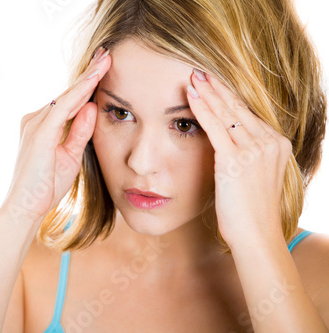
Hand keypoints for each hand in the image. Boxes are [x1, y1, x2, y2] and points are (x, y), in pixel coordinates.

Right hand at [3, 47, 111, 221]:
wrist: (26, 207)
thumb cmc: (45, 186)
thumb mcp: (70, 156)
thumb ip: (79, 132)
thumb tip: (91, 108)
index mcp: (42, 126)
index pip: (69, 101)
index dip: (87, 84)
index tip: (103, 68)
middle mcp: (36, 119)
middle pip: (68, 93)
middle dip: (89, 74)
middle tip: (107, 55)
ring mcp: (35, 123)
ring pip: (67, 96)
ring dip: (88, 78)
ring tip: (106, 60)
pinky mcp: (40, 132)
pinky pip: (64, 107)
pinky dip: (80, 92)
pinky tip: (94, 79)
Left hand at [186, 69, 292, 244]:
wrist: (256, 235)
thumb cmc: (250, 212)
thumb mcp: (253, 178)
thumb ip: (246, 156)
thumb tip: (227, 145)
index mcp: (276, 145)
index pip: (247, 113)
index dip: (228, 96)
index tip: (213, 82)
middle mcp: (269, 142)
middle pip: (238, 107)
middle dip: (217, 87)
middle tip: (199, 70)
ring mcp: (255, 149)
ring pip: (226, 113)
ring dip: (207, 92)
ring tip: (192, 76)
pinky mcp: (236, 159)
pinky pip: (216, 127)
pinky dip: (202, 108)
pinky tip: (190, 95)